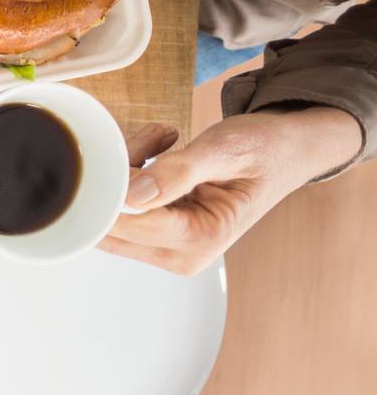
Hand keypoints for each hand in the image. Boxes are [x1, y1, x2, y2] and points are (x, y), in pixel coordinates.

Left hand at [99, 109, 361, 274]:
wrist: (282, 152)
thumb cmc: (262, 150)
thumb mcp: (224, 150)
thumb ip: (178, 172)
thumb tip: (132, 195)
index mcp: (202, 239)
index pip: (130, 222)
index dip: (116, 185)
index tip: (131, 150)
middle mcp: (180, 254)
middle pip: (112, 224)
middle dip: (118, 176)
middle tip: (151, 141)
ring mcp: (165, 248)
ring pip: (110, 215)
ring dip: (123, 171)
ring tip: (160, 141)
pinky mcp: (156, 234)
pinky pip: (120, 208)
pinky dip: (129, 174)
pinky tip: (156, 150)